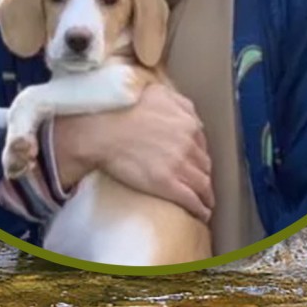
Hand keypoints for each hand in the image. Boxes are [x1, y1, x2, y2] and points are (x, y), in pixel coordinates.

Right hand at [52, 83, 213, 222]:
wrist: (100, 130)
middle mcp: (188, 144)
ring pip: (203, 183)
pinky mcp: (167, 185)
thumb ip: (177, 101)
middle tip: (198, 181)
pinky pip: (192, 200)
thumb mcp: (155, 93)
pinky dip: (200, 209)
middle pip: (204, 164)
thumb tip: (189, 111)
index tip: (195, 160)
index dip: (198, 153)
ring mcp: (179, 166)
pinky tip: (201, 213)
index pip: (201, 143)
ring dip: (206, 194)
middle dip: (203, 173)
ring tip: (205, 201)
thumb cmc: (120, 109)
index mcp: (186, 123)